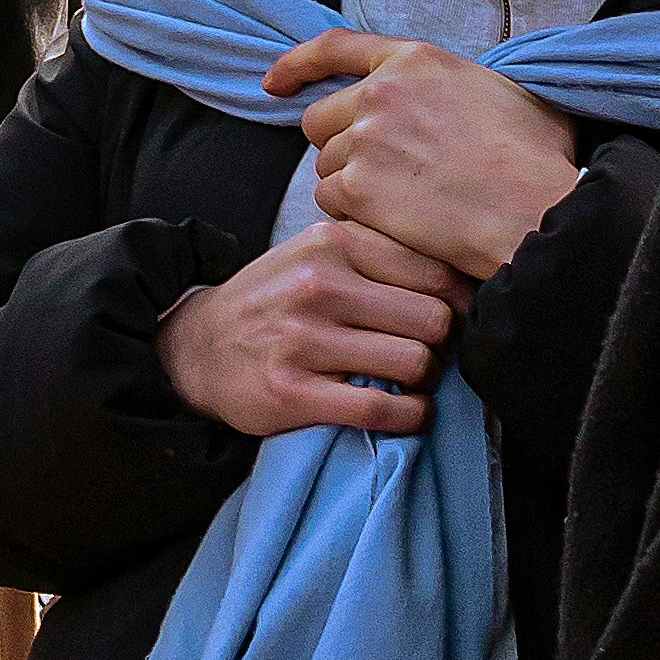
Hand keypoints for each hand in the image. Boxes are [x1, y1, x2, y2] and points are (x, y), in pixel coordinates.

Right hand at [160, 215, 457, 439]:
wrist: (197, 348)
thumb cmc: (274, 302)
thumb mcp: (314, 255)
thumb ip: (375, 254)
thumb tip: (462, 279)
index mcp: (329, 243)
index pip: (433, 271)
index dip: (458, 302)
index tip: (455, 320)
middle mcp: (316, 285)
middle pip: (433, 319)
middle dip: (444, 344)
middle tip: (432, 354)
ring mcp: (302, 338)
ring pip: (414, 363)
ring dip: (426, 382)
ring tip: (414, 383)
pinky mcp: (293, 391)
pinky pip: (380, 409)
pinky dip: (409, 417)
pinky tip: (406, 412)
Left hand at [269, 33, 582, 283]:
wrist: (536, 212)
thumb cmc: (536, 160)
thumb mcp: (505, 93)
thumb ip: (460, 82)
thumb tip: (457, 91)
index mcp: (415, 60)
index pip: (334, 48)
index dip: (296, 65)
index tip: (273, 82)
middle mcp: (381, 93)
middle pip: (320, 120)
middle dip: (340, 146)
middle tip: (383, 174)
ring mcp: (366, 139)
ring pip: (326, 166)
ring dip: (352, 185)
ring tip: (403, 203)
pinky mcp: (359, 187)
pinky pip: (331, 202)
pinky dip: (354, 216)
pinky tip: (393, 224)